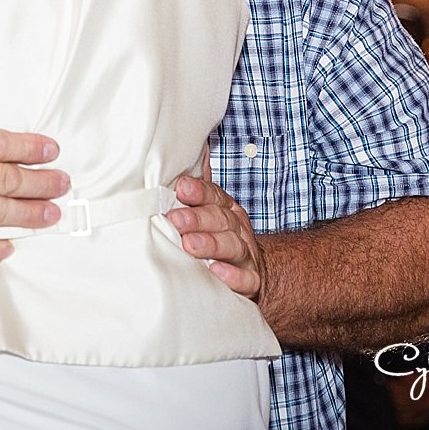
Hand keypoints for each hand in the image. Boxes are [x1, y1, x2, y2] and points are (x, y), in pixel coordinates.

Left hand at [170, 157, 262, 299]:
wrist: (252, 271)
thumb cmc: (220, 236)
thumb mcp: (210, 210)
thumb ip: (198, 186)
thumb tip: (192, 148)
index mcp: (225, 209)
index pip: (214, 196)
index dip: (199, 191)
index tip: (181, 188)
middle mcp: (237, 229)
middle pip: (221, 220)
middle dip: (198, 218)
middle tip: (176, 219)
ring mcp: (246, 255)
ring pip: (233, 246)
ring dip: (211, 244)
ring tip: (190, 245)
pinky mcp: (251, 282)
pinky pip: (246, 279)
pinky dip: (233, 276)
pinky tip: (216, 271)